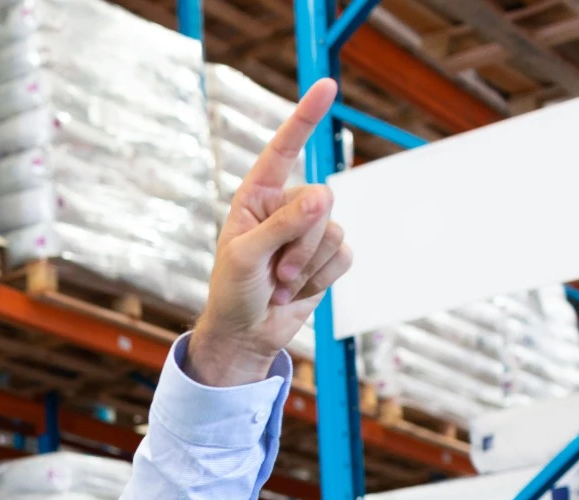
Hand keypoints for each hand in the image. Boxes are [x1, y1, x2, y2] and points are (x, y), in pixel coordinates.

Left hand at [186, 77, 353, 387]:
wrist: (245, 334)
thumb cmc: (232, 292)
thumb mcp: (245, 257)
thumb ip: (282, 226)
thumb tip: (323, 196)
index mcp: (256, 197)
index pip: (283, 150)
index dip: (304, 119)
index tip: (326, 86)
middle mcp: (286, 208)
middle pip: (321, 202)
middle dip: (302, 244)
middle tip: (275, 274)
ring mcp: (309, 232)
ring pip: (335, 232)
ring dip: (308, 267)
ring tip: (280, 285)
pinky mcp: (327, 257)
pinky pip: (345, 256)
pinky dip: (322, 280)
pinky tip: (297, 291)